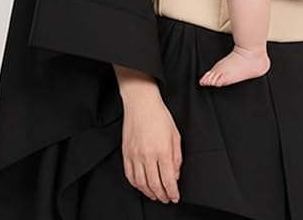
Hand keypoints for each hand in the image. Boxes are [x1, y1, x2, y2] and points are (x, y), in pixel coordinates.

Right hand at [120, 88, 182, 203]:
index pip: (168, 180)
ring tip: (155, 195)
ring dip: (149, 193)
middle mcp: (148, 155)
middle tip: (166, 199)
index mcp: (162, 151)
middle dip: (162, 196)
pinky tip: (142, 186)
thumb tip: (175, 175)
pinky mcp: (126, 154)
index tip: (175, 197)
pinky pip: (129, 175)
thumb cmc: (159, 116)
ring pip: (141, 183)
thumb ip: (176, 157)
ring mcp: (135, 155)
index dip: (172, 192)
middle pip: (154, 185)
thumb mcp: (175, 135)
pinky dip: (136, 184)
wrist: (141, 104)